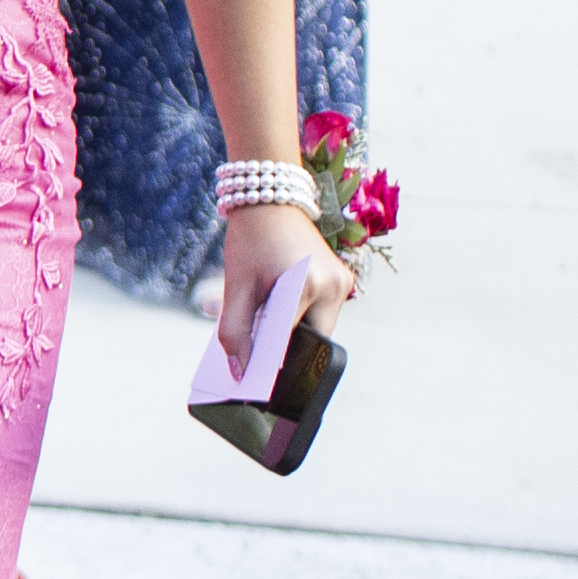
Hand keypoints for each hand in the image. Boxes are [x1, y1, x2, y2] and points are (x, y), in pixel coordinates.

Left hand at [211, 201, 356, 371]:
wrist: (270, 199)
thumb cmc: (251, 240)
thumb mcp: (236, 286)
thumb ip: (234, 331)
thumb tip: (238, 370)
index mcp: (308, 286)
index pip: (289, 342)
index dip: (269, 363)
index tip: (249, 379)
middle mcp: (334, 286)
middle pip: (309, 338)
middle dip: (282, 347)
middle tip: (253, 353)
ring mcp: (343, 282)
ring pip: (317, 326)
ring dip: (292, 330)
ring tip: (263, 324)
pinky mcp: (342, 278)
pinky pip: (321, 310)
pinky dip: (300, 315)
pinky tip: (277, 308)